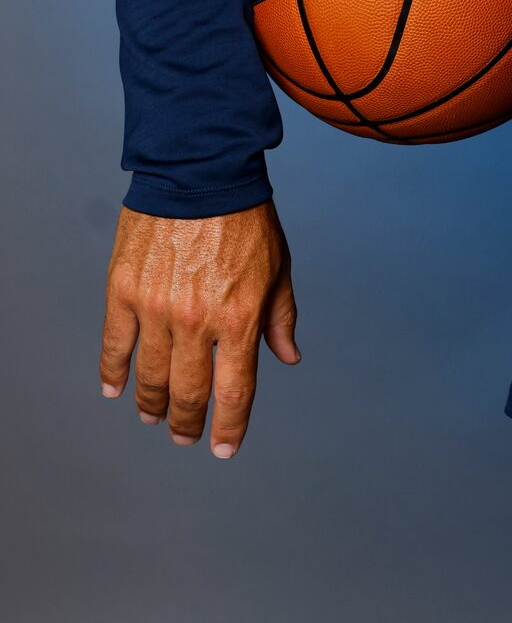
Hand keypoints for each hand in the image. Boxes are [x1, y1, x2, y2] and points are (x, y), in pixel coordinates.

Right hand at [99, 198, 300, 458]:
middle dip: (188, 422)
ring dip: (153, 404)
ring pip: (151, 376)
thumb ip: (280, 317)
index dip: (229, 428)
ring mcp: (156, 309)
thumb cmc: (246, 217)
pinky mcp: (124, 291)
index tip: (224, 449)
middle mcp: (197, 322)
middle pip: (189, 393)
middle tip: (185, 436)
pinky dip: (112, 372)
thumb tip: (288, 357)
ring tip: (155, 417)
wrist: (201, 173)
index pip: (234, 392)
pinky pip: (115, 345)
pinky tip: (115, 389)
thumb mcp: (278, 267)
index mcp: (239, 318)